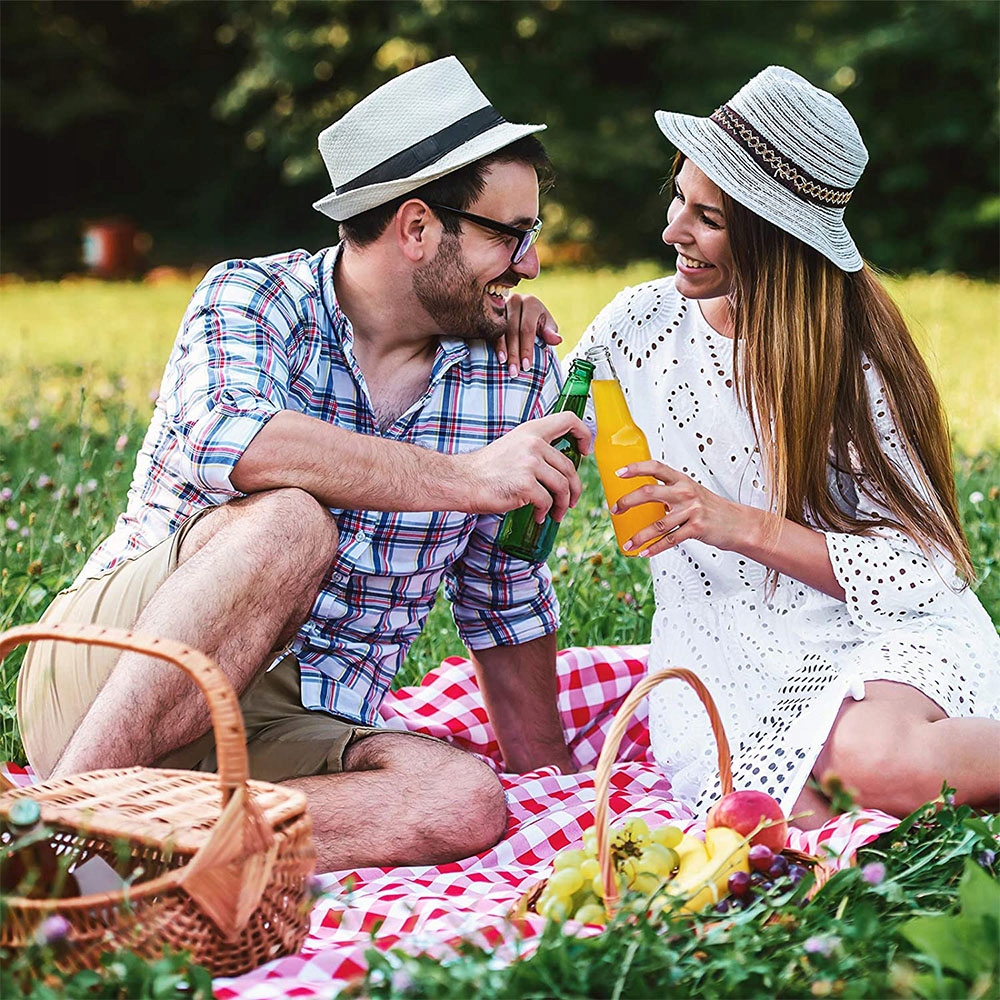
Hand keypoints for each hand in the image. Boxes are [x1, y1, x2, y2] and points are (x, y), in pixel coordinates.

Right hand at [458, 412, 589, 520]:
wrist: (463, 481)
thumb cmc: (486, 468)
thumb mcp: (512, 446)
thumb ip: (534, 448)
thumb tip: (556, 465)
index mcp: (531, 431)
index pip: (568, 420)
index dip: (584, 434)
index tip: (585, 451)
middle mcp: (533, 443)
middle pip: (569, 466)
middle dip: (574, 488)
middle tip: (570, 500)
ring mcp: (530, 463)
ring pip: (562, 486)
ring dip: (563, 503)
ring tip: (556, 513)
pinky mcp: (525, 484)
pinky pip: (547, 501)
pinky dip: (546, 511)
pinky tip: (540, 515)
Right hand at [497, 293, 560, 377]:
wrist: (521, 309)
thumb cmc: (536, 320)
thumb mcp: (546, 324)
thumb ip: (550, 332)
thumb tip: (557, 340)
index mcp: (531, 303)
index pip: (527, 329)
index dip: (527, 348)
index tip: (527, 366)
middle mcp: (515, 301)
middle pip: (513, 331)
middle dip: (514, 353)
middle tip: (515, 371)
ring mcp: (501, 305)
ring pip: (500, 330)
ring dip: (502, 350)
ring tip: (504, 365)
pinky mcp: (490, 311)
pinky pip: (491, 330)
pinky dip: (494, 344)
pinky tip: (497, 356)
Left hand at [612, 460, 760, 554]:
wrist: (738, 524)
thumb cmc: (711, 508)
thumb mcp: (691, 492)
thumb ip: (670, 492)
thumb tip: (641, 497)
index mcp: (682, 480)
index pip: (655, 467)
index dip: (636, 468)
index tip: (619, 473)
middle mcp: (685, 492)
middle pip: (649, 493)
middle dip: (627, 502)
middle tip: (615, 510)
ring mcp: (691, 510)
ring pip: (657, 524)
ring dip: (639, 536)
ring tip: (628, 543)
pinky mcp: (696, 528)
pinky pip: (670, 540)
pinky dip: (655, 548)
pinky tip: (644, 552)